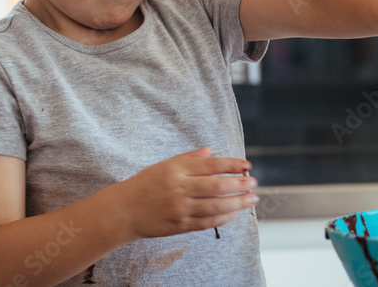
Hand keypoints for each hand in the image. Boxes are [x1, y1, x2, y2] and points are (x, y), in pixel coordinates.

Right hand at [115, 147, 256, 240]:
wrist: (123, 211)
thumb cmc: (146, 184)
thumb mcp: (165, 165)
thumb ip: (190, 158)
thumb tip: (212, 150)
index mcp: (177, 170)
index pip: (211, 165)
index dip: (232, 165)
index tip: (247, 165)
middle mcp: (179, 188)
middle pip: (217, 186)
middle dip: (240, 185)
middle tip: (254, 183)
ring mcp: (180, 209)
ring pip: (215, 206)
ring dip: (238, 203)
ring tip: (252, 199)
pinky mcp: (179, 226)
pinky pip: (206, 222)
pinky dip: (223, 218)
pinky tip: (234, 213)